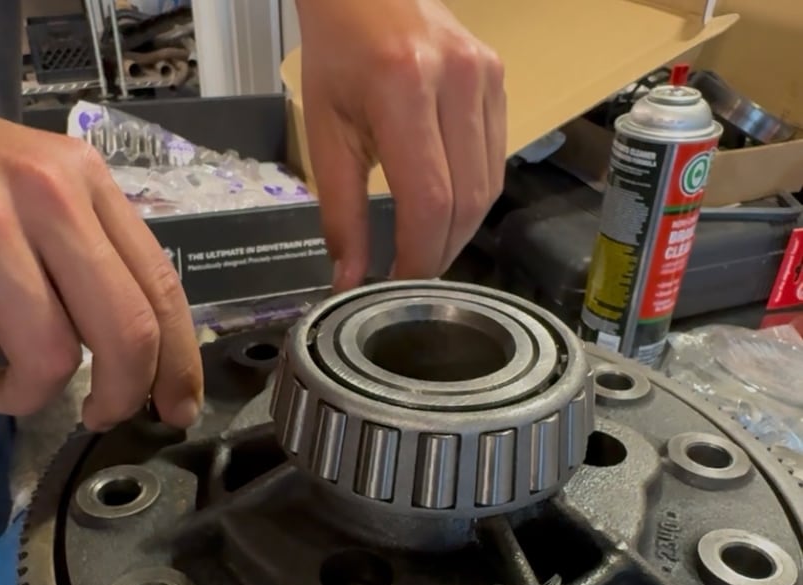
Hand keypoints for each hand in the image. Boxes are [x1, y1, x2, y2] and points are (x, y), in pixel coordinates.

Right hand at [0, 73, 201, 431]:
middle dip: (120, 395)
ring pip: (49, 356)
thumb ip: (84, 258)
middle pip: (123, 330)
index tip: (176, 407)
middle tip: (98, 416)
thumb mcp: (27, 196)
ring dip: (24, 392)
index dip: (178, 361)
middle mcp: (42, 191)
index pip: (157, 286)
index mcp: (80, 179)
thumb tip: (139, 355)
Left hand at [295, 0, 505, 289]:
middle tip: (413, 279)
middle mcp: (457, 80)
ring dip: (460, 231)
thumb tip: (348, 281)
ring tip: (427, 250)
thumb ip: (340, 213)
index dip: (419, 258)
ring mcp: (487, 76)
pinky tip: (445, 210)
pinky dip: (473, 197)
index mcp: (403, 89)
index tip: (398, 288)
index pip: (429, 201)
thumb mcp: (326, 134)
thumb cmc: (338, 55)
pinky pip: (496, 160)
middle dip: (441, 252)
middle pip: (468, 201)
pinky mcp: (500, 79)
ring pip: (489, 186)